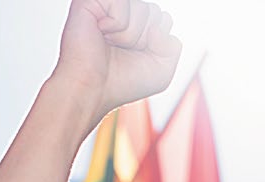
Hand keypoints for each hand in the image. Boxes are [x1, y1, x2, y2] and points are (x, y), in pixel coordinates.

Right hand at [55, 0, 180, 124]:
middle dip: (144, 37)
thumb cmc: (122, 82)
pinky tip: (102, 32)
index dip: (155, 42)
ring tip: (110, 43)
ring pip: (141, 7)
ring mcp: (107, 5)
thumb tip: (161, 22)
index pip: (163, 19)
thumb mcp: (160, 71)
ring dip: (130, 33)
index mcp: (138, 26)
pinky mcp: (91, 0)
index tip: (136, 56)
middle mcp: (123, 13)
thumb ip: (173, 47)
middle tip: (122, 50)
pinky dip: (117, 23)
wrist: (93, 89)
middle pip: (154, 11)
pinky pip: (122, 1)